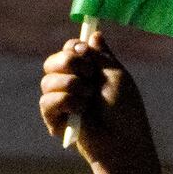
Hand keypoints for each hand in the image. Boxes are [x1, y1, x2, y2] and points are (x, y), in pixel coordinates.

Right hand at [39, 26, 155, 173]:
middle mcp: (71, 84)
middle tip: (89, 75)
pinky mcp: (53, 119)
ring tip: (89, 99)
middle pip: (52, 62)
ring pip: (48, 81)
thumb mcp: (116, 75)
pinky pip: (47, 101)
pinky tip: (81, 112)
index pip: (68, 50)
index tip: (85, 52)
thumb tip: (95, 34)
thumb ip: (101, 55)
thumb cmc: (125, 110)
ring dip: (72, 86)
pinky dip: (66, 102)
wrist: (123, 140)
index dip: (73, 48)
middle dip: (69, 64)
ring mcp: (61, 102)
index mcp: (87, 72)